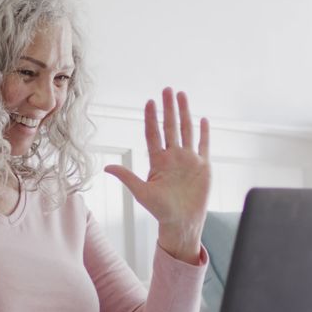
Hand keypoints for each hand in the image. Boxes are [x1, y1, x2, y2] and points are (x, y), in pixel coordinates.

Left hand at [104, 88, 210, 262]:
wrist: (181, 222)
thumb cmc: (160, 210)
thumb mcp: (141, 192)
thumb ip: (127, 177)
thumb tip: (107, 167)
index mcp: (158, 160)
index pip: (154, 133)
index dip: (152, 117)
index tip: (150, 101)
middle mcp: (173, 156)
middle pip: (171, 126)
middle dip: (169, 108)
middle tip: (167, 89)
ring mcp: (189, 160)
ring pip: (187, 130)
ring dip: (185, 113)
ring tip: (182, 95)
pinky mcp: (203, 166)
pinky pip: (204, 145)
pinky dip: (204, 132)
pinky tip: (203, 119)